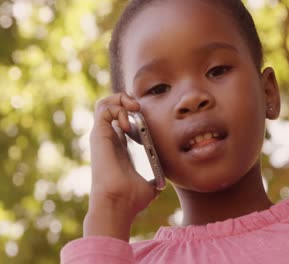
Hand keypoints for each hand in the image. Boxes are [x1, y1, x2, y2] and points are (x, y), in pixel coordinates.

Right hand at [85, 92, 159, 240]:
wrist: (119, 203)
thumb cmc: (132, 198)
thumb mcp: (149, 184)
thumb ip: (154, 178)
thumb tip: (162, 183)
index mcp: (120, 147)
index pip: (122, 120)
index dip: (135, 112)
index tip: (149, 115)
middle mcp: (108, 139)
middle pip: (111, 107)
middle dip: (127, 100)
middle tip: (140, 108)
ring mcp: (102, 136)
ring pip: (104, 104)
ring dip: (121, 99)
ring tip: (135, 108)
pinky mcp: (99, 135)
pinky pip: (103, 108)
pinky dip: (118, 108)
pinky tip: (129, 121)